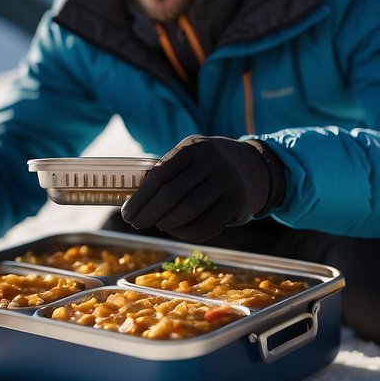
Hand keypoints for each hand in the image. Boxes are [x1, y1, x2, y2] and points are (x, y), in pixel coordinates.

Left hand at [121, 135, 285, 242]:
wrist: (252, 167)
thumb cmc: (207, 166)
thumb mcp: (190, 157)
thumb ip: (166, 173)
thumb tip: (132, 202)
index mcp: (193, 147)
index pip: (160, 174)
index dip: (140, 197)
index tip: (127, 213)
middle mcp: (212, 162)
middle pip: (172, 194)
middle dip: (149, 213)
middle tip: (137, 224)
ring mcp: (227, 182)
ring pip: (188, 211)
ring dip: (167, 224)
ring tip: (159, 225)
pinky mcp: (237, 204)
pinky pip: (206, 225)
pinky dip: (186, 233)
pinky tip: (178, 231)